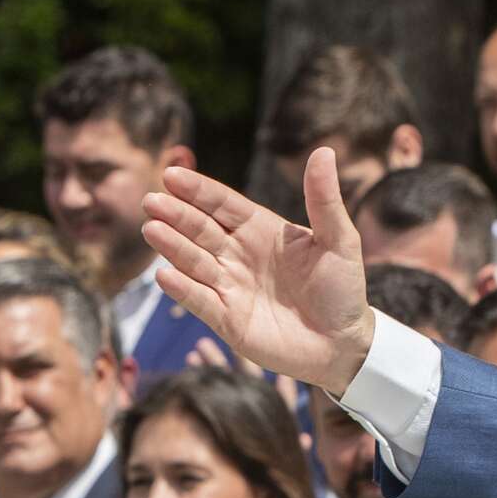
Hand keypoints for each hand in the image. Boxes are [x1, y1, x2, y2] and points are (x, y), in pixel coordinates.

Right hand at [141, 147, 374, 398]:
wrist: (344, 345)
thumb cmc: (343, 291)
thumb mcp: (340, 241)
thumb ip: (325, 200)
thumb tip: (324, 152)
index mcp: (262, 231)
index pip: (223, 204)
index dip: (198, 190)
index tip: (172, 175)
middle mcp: (240, 255)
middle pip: (201, 229)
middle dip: (176, 214)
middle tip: (152, 201)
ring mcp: (231, 287)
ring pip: (194, 261)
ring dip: (173, 246)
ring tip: (152, 229)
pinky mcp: (227, 319)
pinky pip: (200, 301)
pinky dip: (182, 289)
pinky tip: (164, 274)